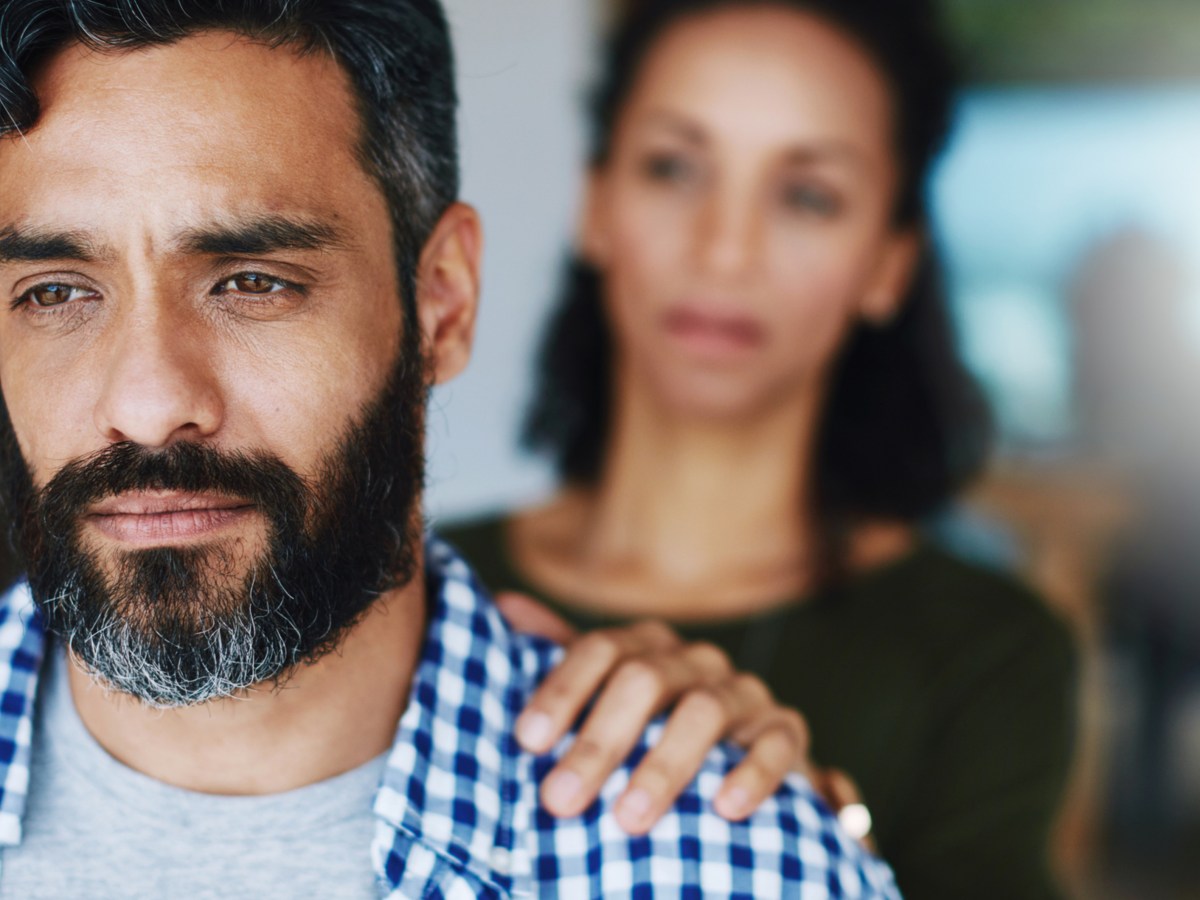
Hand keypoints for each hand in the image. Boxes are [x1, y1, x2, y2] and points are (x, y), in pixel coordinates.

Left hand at [496, 592, 815, 834]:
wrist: (742, 758)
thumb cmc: (655, 731)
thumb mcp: (605, 696)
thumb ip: (560, 657)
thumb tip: (502, 605)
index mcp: (647, 647)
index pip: (600, 649)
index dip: (563, 690)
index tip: (528, 741)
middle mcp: (695, 660)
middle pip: (645, 680)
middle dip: (600, 741)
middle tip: (560, 800)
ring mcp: (743, 691)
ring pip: (706, 710)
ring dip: (664, 764)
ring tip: (627, 817)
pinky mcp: (785, 730)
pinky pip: (777, 741)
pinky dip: (753, 772)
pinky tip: (724, 808)